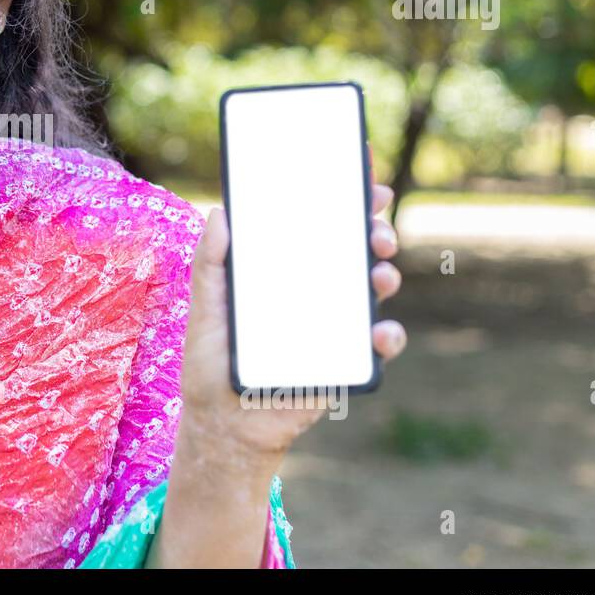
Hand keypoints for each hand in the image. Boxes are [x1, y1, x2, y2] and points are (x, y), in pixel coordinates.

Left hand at [178, 170, 406, 461]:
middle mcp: (313, 292)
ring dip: (386, 273)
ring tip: (379, 272)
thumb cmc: (211, 362)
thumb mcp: (205, 308)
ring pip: (373, 289)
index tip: (360, 171)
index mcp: (282, 271)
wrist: (225, 424)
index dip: (341, 197)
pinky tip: (381, 331)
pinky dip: (389, 335)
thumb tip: (220, 212)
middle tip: (374, 224)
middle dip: (373, 229)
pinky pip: (379, 344)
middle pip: (353, 250)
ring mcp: (333, 324)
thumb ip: (210, 263)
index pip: (315, 226)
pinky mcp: (347, 361)